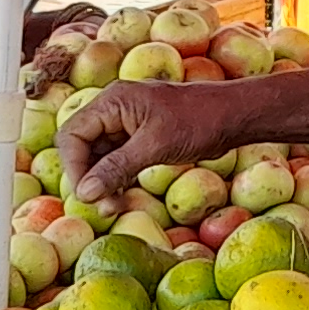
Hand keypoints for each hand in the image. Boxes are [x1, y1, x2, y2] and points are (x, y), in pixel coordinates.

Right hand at [60, 77, 248, 203]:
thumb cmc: (198, 122)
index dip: (74, 165)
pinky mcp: (140, 138)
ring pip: (99, 157)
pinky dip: (116, 180)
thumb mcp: (155, 146)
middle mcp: (115, 110)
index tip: (85, 193)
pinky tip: (120, 199)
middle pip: (82, 146)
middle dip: (87, 177)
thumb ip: (117, 168)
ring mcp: (127, 124)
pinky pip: (117, 160)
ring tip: (112, 208)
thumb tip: (84, 193)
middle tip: (100, 205)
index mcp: (113, 101)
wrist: (234, 115)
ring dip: (102, 183)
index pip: (73, 134)